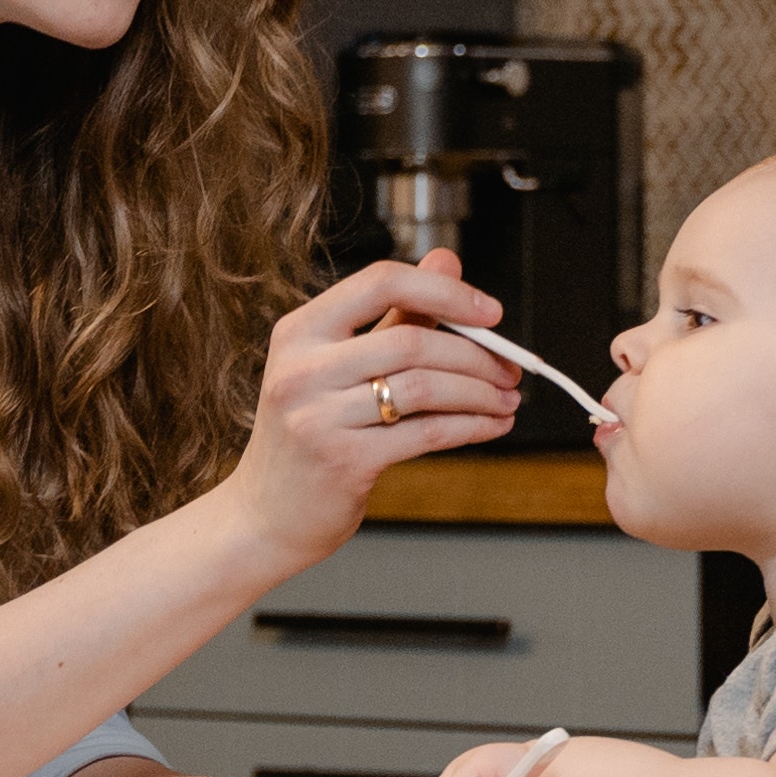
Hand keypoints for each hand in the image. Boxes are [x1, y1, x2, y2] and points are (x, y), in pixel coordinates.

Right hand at [215, 248, 520, 566]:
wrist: (265, 514)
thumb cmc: (307, 433)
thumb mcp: (336, 365)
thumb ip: (394, 314)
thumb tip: (447, 261)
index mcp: (299, 331)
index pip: (381, 283)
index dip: (445, 290)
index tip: (490, 311)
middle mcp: (302, 369)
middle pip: (412, 342)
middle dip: (476, 354)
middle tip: (510, 369)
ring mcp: (318, 417)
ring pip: (425, 389)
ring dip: (479, 393)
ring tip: (506, 400)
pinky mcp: (343, 462)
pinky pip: (426, 434)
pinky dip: (470, 427)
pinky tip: (490, 426)